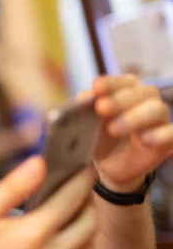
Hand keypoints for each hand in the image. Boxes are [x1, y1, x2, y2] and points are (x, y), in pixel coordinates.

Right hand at [0, 157, 96, 248]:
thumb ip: (14, 187)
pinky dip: (78, 248)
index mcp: (33, 233)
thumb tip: (39, 163)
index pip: (72, 199)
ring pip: (89, 248)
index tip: (85, 168)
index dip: (82, 180)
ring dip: (88, 226)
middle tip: (81, 188)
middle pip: (89, 224)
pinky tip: (63, 239)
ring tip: (77, 211)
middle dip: (90, 202)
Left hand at [78, 75, 172, 191]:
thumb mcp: (89, 124)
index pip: (124, 81)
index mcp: (127, 92)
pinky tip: (144, 140)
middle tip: (101, 108)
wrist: (110, 166)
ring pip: (157, 109)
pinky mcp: (168, 140)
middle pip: (141, 92)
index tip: (96, 87)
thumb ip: (86, 109)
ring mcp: (160, 120)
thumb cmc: (100, 138)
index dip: (111, 83)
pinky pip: (172, 132)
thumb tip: (84, 97)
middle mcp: (147, 101)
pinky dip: (160, 134)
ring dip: (135, 117)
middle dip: (119, 100)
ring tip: (114, 129)